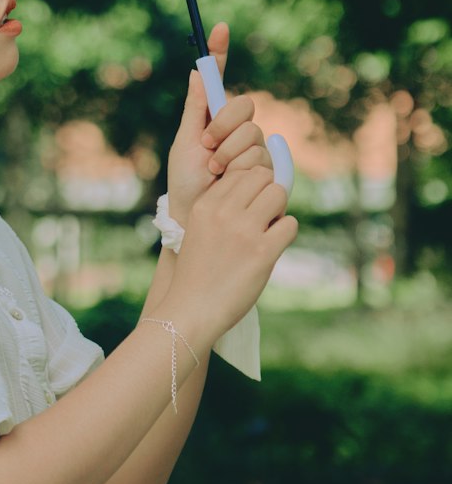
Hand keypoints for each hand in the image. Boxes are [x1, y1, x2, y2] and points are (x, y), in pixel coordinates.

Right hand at [162, 161, 298, 345]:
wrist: (192, 309)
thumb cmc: (198, 272)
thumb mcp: (199, 229)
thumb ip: (221, 209)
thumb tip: (258, 190)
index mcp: (205, 204)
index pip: (240, 173)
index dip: (251, 188)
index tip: (249, 207)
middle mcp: (223, 212)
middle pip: (262, 177)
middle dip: (268, 194)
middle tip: (263, 217)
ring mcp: (243, 231)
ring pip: (278, 194)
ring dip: (279, 211)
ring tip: (268, 231)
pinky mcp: (262, 252)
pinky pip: (290, 224)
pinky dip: (286, 233)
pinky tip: (273, 247)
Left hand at [166, 21, 272, 225]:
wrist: (199, 216)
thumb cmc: (186, 182)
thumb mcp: (185, 144)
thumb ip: (195, 110)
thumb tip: (197, 71)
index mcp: (211, 117)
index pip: (219, 79)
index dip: (220, 52)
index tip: (220, 28)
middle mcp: (235, 128)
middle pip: (244, 106)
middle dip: (224, 126)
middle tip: (207, 147)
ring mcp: (252, 147)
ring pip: (253, 133)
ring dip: (230, 153)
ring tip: (215, 172)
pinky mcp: (266, 166)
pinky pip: (262, 154)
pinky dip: (242, 166)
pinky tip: (232, 179)